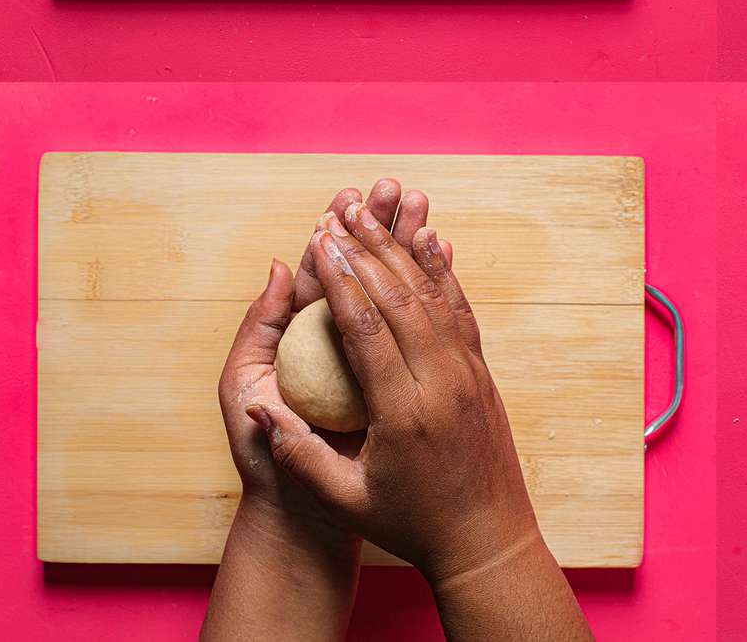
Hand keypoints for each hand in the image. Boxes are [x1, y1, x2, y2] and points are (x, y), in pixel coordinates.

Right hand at [246, 200, 539, 584]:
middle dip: (367, 249)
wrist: (486, 537)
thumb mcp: (345, 500)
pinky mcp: (482, 371)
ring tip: (376, 212)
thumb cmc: (408, 524)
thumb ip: (299, 457)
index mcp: (405, 411)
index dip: (339, 279)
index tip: (317, 242)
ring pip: (434, 296)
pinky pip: (459, 309)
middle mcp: (442, 381)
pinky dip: (441, 272)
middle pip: (401, 298)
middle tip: (341, 210)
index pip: (367, 329)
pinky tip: (428, 241)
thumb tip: (259, 412)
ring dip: (402, 249)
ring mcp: (469, 372)